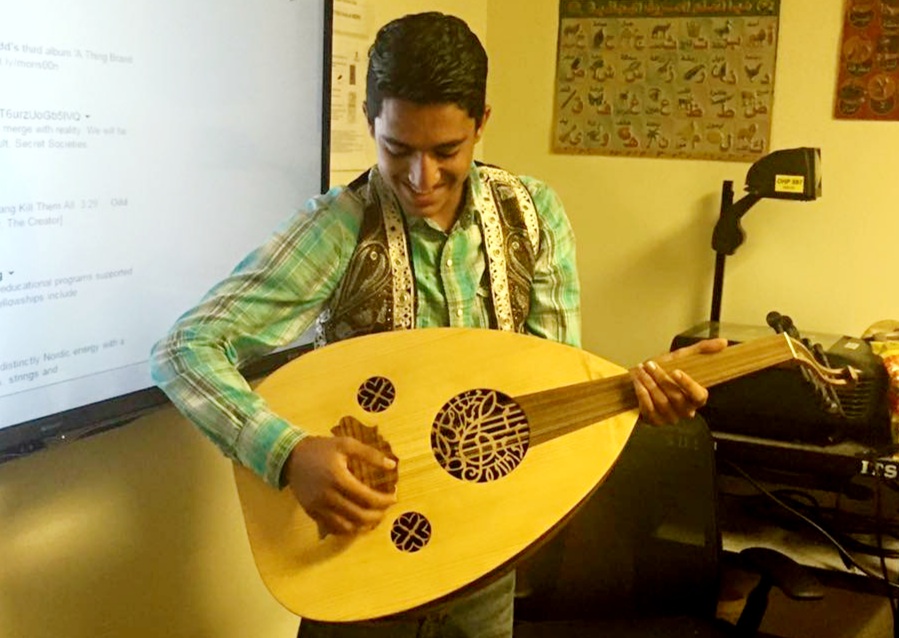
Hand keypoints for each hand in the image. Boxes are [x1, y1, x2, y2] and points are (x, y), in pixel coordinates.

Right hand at [282, 435, 397, 535]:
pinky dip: (348, 528)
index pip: (367, 498)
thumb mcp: (346, 444)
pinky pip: (333, 528)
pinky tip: (357, 521)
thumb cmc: (321, 448)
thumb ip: (370, 454)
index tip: (394, 497)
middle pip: (359, 516)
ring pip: (347, 526)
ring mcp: (318, 507)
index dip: (384, 501)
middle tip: (386, 509)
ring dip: (364, 525)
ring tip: (374, 517)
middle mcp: (328, 496)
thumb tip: (392, 465)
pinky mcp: (311, 513)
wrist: (291, 456)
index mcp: (338, 478)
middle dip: (377, 516)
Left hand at [631, 338, 727, 425]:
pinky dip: (641, 393)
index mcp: (696, 398)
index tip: (676, 371)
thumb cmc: (665, 370)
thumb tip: (723, 342)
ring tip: (641, 370)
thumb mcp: (683, 357)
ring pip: (661, 402)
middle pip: (676, 397)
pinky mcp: (655, 421)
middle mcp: (686, 411)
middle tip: (650, 364)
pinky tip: (637, 381)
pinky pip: (648, 409)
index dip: (688, 385)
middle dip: (661, 378)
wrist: (642, 380)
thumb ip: (702, 350)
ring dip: (649, 384)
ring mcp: (670, 418)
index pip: (699, 397)